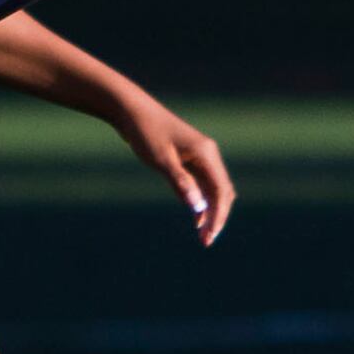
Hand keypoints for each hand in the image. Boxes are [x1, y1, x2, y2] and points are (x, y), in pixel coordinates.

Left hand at [117, 99, 236, 244]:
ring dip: (210, 212)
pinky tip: (196, 219)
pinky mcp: (189, 160)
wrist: (132, 111)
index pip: (221, 191)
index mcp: (206, 154)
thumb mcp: (161, 160)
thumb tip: (198, 209)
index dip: (218, 216)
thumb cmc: (146, 132)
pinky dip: (201, 202)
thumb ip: (181, 183)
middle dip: (217, 217)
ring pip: (213, 190)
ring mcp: (199, 157)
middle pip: (221, 192)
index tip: (209, 236)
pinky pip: (202, 185)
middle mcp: (208, 155)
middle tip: (206, 241)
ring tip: (203, 236)